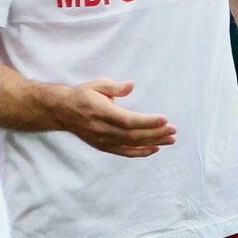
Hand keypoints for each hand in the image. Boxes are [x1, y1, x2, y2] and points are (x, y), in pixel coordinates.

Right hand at [53, 78, 176, 157]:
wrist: (63, 111)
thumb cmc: (83, 95)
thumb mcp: (97, 84)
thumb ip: (114, 86)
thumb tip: (131, 85)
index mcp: (101, 112)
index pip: (128, 120)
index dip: (147, 122)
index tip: (164, 119)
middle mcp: (102, 129)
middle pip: (132, 135)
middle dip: (155, 133)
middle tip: (173, 130)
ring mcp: (103, 140)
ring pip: (130, 145)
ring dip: (152, 143)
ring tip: (170, 140)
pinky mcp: (103, 146)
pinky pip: (124, 152)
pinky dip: (140, 152)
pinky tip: (154, 149)